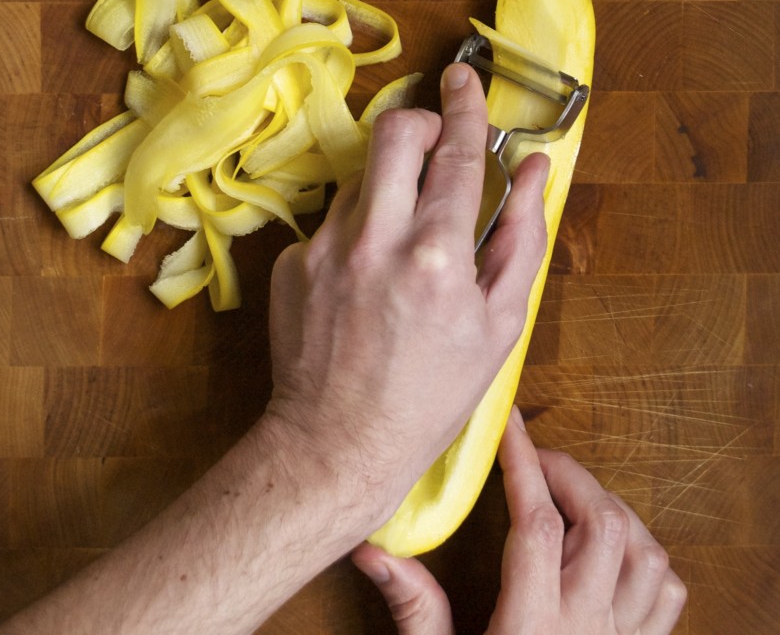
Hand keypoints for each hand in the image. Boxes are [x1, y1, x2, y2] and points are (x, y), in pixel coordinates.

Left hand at [262, 62, 548, 534]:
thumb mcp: (498, 324)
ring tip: (403, 248)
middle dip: (420, 121)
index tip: (465, 78)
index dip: (467, 107)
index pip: (457, 153)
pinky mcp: (291, 261)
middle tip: (435, 143)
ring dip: (390, 190)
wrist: (336, 444)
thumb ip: (521, 237)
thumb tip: (534, 170)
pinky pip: (332, 222)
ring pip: (362, 179)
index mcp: (436, 255)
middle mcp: (374, 238)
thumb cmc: (431, 394)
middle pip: (393, 132)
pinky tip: (365, 283)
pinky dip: (357, 234)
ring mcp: (323, 247)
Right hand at [353, 407, 686, 633]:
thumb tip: (374, 550)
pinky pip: (666, 592)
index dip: (522, 463)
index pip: (536, 524)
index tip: (508, 426)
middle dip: (569, 474)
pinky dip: (646, 553)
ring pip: (644, 550)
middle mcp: (587, 629)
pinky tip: (610, 548)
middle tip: (533, 460)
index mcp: (532, 629)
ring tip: (570, 497)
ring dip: (611, 508)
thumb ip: (414, 609)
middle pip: (602, 523)